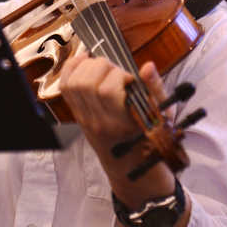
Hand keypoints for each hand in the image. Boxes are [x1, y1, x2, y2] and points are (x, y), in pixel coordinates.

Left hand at [58, 54, 175, 198]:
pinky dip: (71, 69)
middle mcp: (99, 122)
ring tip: (102, 66)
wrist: (130, 165)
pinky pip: (65, 88)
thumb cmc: (149, 137)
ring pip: (73, 84)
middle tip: (115, 71)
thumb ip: (155, 88)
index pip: (108, 90)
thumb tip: (147, 66)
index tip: (130, 78)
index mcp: (122, 123)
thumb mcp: (162, 114)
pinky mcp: (77, 115)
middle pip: (86, 84)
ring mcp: (85, 119)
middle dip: (101, 66)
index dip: (119, 75)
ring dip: (87, 66)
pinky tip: (83, 61)